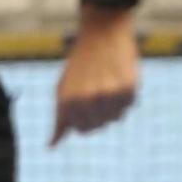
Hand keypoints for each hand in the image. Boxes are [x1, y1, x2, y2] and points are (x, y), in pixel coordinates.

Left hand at [51, 14, 137, 145]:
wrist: (102, 34)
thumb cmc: (79, 66)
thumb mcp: (63, 90)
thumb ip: (60, 119)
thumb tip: (51, 146)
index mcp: (68, 102)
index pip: (81, 129)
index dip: (84, 118)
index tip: (84, 102)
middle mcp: (88, 101)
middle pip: (100, 126)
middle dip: (99, 113)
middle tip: (97, 91)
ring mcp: (109, 95)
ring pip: (117, 117)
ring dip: (114, 106)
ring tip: (106, 83)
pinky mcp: (128, 89)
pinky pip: (130, 105)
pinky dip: (126, 96)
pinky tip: (118, 78)